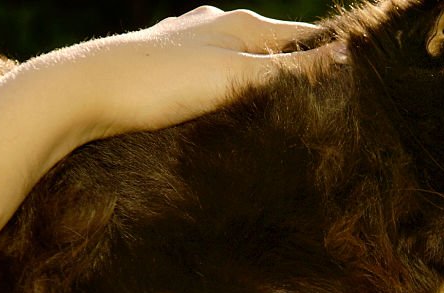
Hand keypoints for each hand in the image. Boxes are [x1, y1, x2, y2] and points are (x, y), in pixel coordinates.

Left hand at [22, 6, 322, 139]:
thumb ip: (291, 70)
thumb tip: (344, 56)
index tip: (358, 84)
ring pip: (245, 65)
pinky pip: (219, 80)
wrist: (85, 92)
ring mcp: (191, 46)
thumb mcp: (237, 76)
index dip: (330, 58)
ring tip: (287, 116)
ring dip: (266, 87)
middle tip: (329, 108)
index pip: (303, 36)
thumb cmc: (163, 81)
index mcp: (240, 24)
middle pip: (275, 49)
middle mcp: (217, 26)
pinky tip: (234, 114)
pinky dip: (236, 95)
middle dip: (300, 74)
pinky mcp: (170, 70)